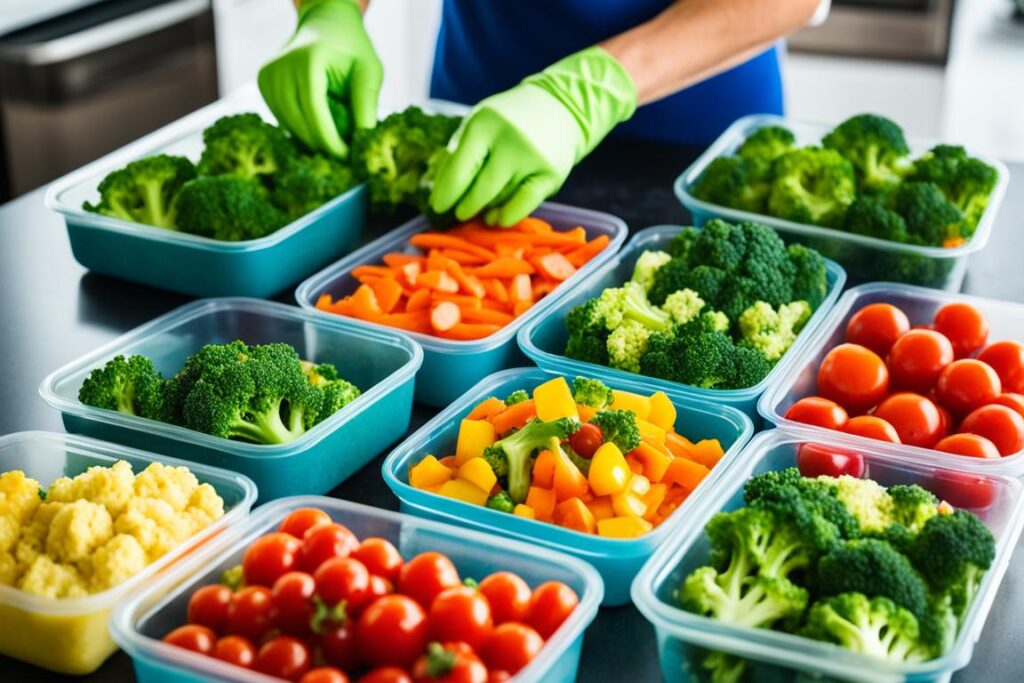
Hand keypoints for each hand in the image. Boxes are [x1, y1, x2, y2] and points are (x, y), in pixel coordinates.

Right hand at [258, 0, 381, 157]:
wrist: (325, 24)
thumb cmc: (351, 48)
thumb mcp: (369, 72)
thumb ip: (366, 104)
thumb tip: (363, 143)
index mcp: (306, 60)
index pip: (314, 111)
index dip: (330, 140)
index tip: (347, 159)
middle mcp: (280, 67)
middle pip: (298, 122)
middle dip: (323, 145)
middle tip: (345, 158)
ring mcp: (267, 76)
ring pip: (289, 126)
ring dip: (313, 139)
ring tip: (336, 141)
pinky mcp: (263, 85)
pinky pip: (283, 120)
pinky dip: (302, 130)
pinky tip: (320, 129)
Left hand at [430, 46, 636, 226]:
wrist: (561, 107)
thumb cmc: (509, 120)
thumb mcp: (479, 124)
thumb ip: (458, 153)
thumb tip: (439, 192)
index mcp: (484, 124)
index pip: (459, 170)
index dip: (446, 194)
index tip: (438, 207)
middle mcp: (509, 140)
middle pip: (479, 190)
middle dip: (465, 207)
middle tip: (459, 213)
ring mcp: (532, 158)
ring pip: (500, 199)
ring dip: (486, 209)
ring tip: (481, 210)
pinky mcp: (551, 175)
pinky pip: (522, 207)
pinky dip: (505, 217)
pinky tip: (496, 217)